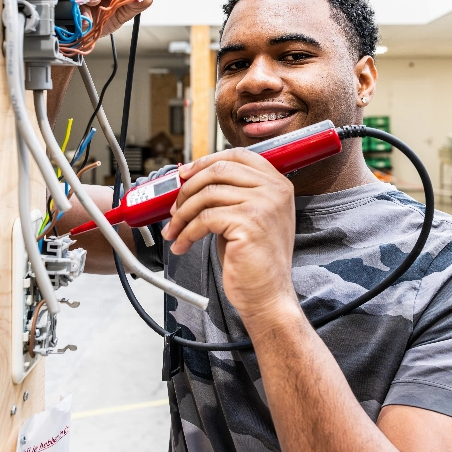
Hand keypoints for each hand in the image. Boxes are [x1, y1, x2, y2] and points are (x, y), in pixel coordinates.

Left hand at [162, 149, 302, 329]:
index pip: (237, 155)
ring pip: (207, 194)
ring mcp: (264, 204)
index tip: (185, 174)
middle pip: (219, 170)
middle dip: (188, 188)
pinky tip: (182, 245)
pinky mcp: (249, 223)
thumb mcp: (246, 217)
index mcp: (277, 183)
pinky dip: (186, 232)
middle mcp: (275, 190)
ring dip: (182, 214)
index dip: (206, 161)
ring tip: (175, 231)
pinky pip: (205, 218)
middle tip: (174, 208)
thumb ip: (230, 193)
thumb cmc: (254, 261)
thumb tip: (190, 177)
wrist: (268, 295)